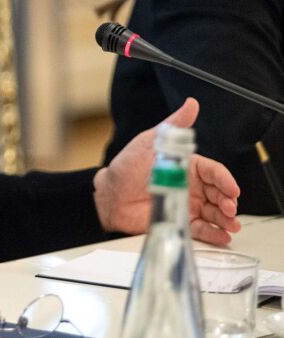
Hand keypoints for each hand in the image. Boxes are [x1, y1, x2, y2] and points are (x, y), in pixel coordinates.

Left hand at [93, 98, 241, 244]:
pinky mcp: (179, 220)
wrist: (108, 195)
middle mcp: (191, 186)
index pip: (215, 172)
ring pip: (214, 213)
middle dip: (228, 201)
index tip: (232, 189)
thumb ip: (174, 125)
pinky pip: (201, 229)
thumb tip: (191, 104)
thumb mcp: (150, 142)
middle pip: (219, 194)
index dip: (226, 181)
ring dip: (226, 219)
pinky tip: (221, 236)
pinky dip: (213, 233)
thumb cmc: (126, 167)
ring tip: (230, 224)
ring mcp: (186, 204)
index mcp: (188, 166)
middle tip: (229, 208)